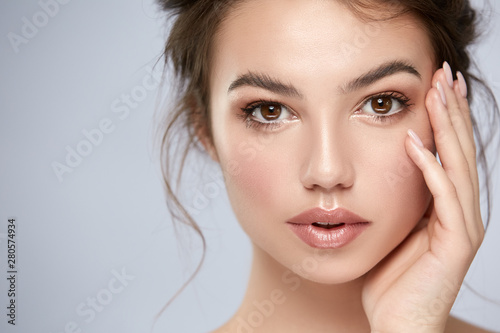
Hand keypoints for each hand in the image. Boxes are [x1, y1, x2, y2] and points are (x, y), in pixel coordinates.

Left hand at [361, 62, 483, 332]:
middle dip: (450, 111)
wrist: (396, 324)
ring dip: (446, 128)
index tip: (433, 85)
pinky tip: (415, 142)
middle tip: (443, 73)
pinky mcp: (455, 245)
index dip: (443, 118)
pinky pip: (443, 198)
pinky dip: (429, 169)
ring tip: (436, 93)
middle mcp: (460, 212)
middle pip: (458, 151)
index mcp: (445, 206)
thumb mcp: (393, 228)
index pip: (447, 152)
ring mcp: (461, 228)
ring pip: (456, 166)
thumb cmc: (390, 280)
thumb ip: (398, 199)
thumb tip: (386, 167)